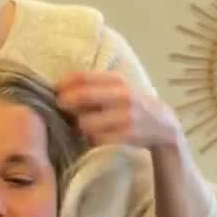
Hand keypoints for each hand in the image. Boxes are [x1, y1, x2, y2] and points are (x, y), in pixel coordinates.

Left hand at [56, 71, 180, 150]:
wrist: (162, 124)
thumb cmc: (131, 105)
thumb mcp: (117, 88)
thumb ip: (93, 86)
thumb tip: (59, 89)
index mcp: (117, 80)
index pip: (82, 77)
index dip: (63, 84)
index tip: (54, 91)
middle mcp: (122, 95)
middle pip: (82, 96)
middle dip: (65, 103)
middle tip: (60, 108)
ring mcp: (125, 116)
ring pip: (86, 122)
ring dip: (78, 126)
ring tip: (80, 126)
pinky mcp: (126, 135)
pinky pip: (96, 139)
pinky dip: (90, 139)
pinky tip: (94, 137)